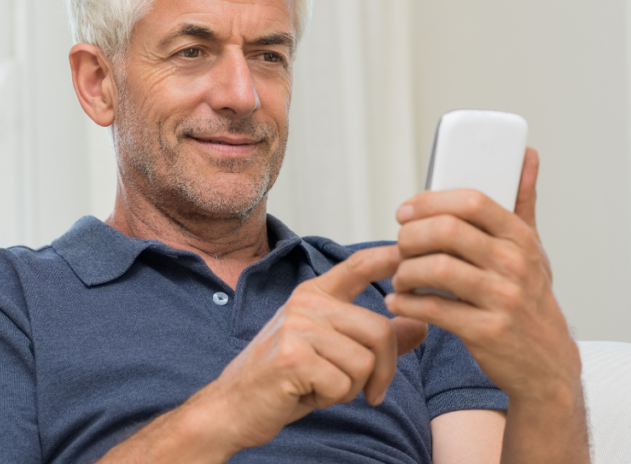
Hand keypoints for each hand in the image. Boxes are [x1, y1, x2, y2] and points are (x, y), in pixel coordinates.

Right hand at [195, 246, 427, 452]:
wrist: (234, 406)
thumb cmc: (286, 379)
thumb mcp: (333, 355)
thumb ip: (373, 339)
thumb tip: (421, 326)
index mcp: (313, 295)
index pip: (358, 266)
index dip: (389, 256)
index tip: (411, 249)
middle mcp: (305, 303)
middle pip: (379, 331)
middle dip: (383, 371)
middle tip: (368, 392)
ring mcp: (297, 326)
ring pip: (364, 362)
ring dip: (351, 387)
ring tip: (319, 385)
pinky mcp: (293, 356)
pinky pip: (343, 383)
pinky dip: (332, 398)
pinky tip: (305, 393)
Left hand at [386, 148, 580, 404]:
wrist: (546, 361)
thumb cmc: (528, 298)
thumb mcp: (531, 249)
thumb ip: (521, 202)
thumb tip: (526, 156)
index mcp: (519, 238)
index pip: (472, 201)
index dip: (429, 201)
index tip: (404, 212)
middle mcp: (514, 264)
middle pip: (447, 231)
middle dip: (410, 236)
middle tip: (399, 247)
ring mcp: (502, 298)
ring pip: (436, 268)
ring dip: (405, 271)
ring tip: (399, 278)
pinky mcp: (486, 331)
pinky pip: (433, 309)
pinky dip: (406, 303)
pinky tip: (399, 301)